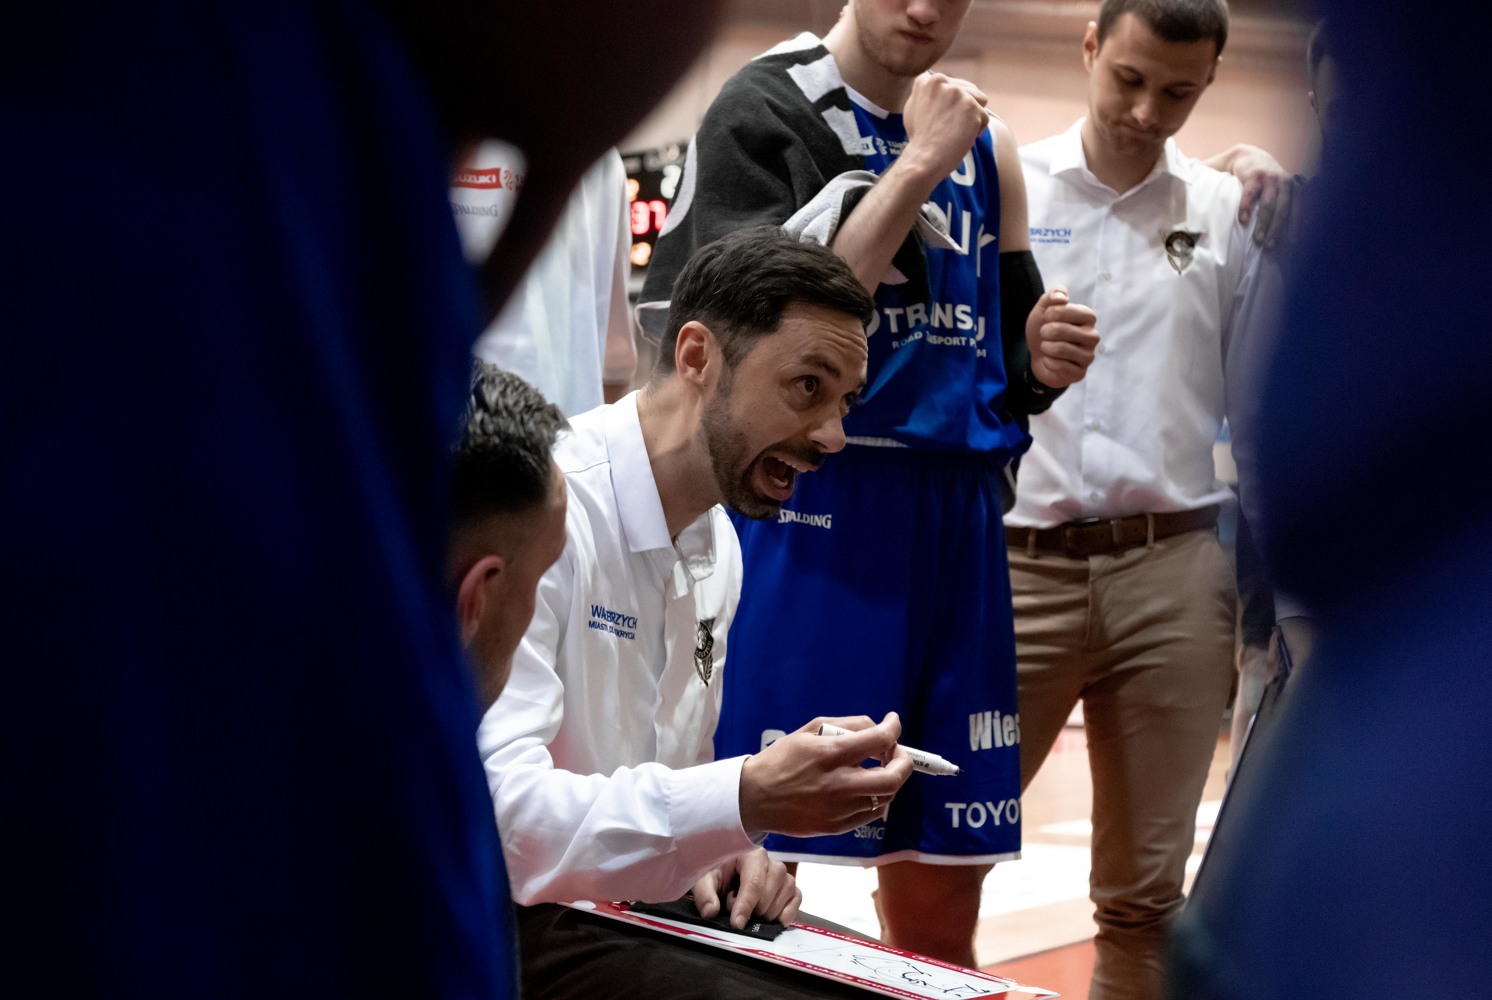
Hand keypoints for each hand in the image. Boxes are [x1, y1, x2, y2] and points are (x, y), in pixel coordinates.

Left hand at [692, 849, 801, 929]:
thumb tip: (711, 911)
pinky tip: (770, 919)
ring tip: (748, 905)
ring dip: (762, 914)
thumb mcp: (705, 878)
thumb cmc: (719, 870)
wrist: (729, 868)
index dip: (745, 906)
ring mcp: (785, 877)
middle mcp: (773, 864)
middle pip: (766, 897)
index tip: (736, 923)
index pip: (754, 883)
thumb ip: (705, 894)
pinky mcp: (792, 888)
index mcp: (752, 855)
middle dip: (749, 910)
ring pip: (780, 903)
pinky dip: (784, 915)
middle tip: (733, 903)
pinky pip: (795, 903)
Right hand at [739, 712, 912, 837]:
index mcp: (828, 754)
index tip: (893, 722)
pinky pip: (871, 813)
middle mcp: (836, 784)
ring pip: (885, 797)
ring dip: (890, 779)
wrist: (754, 798)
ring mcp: (837, 809)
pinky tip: (866, 787)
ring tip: (879, 768)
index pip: (878, 740)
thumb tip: (878, 728)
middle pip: (892, 778)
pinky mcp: (836, 827)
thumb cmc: (782, 760)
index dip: (893, 727)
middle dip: (904, 762)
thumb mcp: (808, 731)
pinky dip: (876, 797)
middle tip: (897, 752)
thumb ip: (846, 725)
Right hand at [902, 73, 988, 183]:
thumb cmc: (920, 139)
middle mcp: (941, 80)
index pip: (954, 86)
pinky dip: (977, 131)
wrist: (924, 159)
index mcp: (927, 80)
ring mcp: (956, 92)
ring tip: (955, 131)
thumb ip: (929, 93)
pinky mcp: (971, 106)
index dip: (951, 106)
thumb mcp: (915, 108)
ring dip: (973, 118)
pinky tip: (961, 138)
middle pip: (969, 91)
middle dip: (964, 111)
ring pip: (980, 101)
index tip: (939, 120)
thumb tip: (938, 82)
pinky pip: (985, 118)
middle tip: (947, 128)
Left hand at [1025, 284, 1098, 388]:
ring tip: (1047, 346)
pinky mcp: (1080, 373)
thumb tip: (1062, 297)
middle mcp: (1093, 336)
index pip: (1068, 310)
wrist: (1037, 355)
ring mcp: (1088, 356)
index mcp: (1088, 317)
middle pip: (1061, 330)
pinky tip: (1050, 360)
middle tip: (1045, 334)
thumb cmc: (1045, 329)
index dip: (1051, 313)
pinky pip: (1059, 366)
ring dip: (1045, 347)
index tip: (1046, 316)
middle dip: (1045, 331)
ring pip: (1060, 349)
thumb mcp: (1044, 309)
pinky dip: (1048, 362)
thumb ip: (1053, 295)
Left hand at [1206, 143, 1294, 247]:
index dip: (1246, 205)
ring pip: (1286, 208)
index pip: (1250, 190)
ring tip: (1272, 246)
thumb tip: (1178, 179)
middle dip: (1265, 223)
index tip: (1241, 222)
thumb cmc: (1233, 168)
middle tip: (1259, 243)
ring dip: (1280, 228)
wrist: (1255, 155)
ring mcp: (1286, 183)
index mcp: (1253, 172)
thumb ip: (1202, 174)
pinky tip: (1295, 240)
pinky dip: (1299, 223)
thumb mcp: (1217, 167)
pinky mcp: (1295, 189)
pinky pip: (1300, 207)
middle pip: (1270, 203)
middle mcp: (1272, 176)